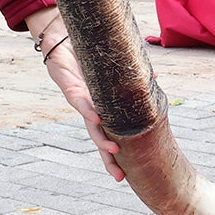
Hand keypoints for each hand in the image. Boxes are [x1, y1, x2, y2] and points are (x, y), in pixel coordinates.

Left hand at [32, 16, 122, 181]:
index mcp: (99, 106)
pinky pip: (79, 101)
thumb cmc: (85, 53)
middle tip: (120, 177)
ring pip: (90, 125)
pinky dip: (88, 110)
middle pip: (99, 138)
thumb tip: (156, 77)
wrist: (59, 38)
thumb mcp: (112, 66)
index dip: (116, 153)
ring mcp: (79, 99)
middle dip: (108, 158)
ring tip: (113, 150)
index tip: (125, 173)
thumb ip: (131, 74)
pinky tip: (97, 119)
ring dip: (101, 138)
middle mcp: (89, 108)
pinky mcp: (68, 86)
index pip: (109, 133)